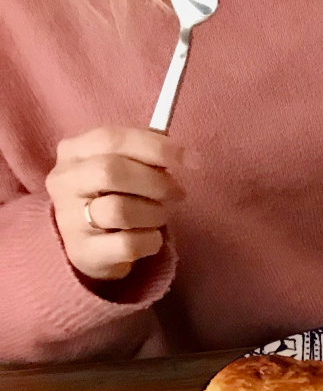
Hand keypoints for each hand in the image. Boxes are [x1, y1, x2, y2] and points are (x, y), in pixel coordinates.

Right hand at [45, 126, 183, 281]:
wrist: (90, 246)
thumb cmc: (113, 197)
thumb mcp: (123, 168)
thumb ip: (144, 155)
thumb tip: (180, 153)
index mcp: (72, 151)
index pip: (111, 138)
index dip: (155, 147)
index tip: (190, 159)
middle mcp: (64, 182)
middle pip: (112, 171)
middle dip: (156, 182)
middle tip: (177, 193)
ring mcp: (69, 218)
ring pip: (121, 210)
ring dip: (154, 213)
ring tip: (159, 216)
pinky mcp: (84, 251)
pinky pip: (129, 244)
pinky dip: (151, 241)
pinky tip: (149, 237)